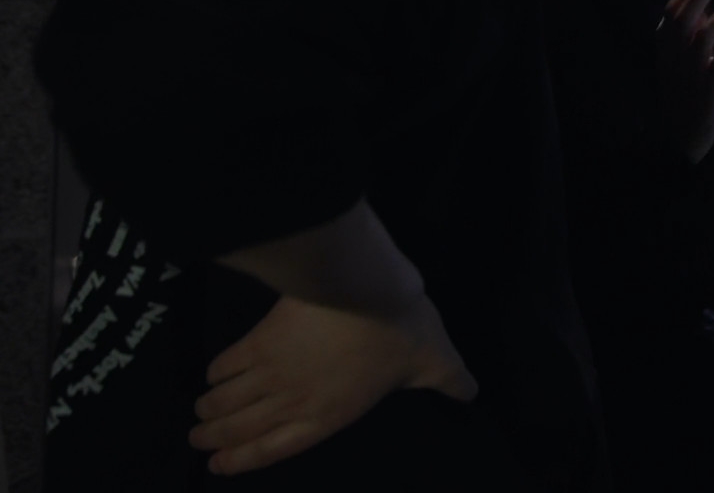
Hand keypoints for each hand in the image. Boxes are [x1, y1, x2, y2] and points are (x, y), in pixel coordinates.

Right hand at [189, 292, 474, 475]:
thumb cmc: (400, 329)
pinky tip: (210, 375)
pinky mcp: (258, 339)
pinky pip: (227, 363)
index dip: (246, 460)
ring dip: (210, 411)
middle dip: (217, 439)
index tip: (220, 467)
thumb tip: (472, 393)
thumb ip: (449, 380)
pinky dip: (215, 373)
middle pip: (242, 428)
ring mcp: (271, 372)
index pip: (277, 448)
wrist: (363, 287)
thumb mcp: (434, 358)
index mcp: (329, 415)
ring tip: (199, 418)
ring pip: (227, 400)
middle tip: (199, 443)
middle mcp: (292, 401)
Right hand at [656, 0, 713, 163]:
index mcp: (663, 52)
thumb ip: (686, 41)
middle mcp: (673, 59)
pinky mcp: (708, 87)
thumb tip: (702, 13)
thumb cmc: (683, 98)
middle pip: (684, 17)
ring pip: (704, 34)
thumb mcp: (677, 66)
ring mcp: (690, 73)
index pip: (670, 13)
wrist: (682, 138)